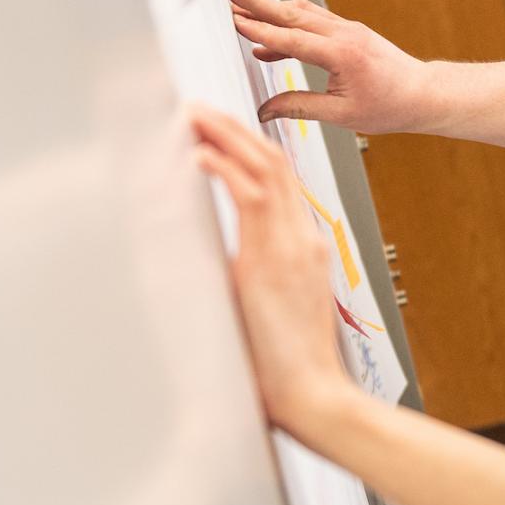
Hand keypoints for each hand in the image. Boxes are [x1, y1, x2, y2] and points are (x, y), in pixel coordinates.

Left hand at [189, 105, 354, 429]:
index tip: (219, 132)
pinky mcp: (277, 260)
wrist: (311, 395)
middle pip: (274, 163)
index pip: (280, 182)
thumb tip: (214, 264)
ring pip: (264, 169)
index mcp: (304, 248)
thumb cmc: (287, 367)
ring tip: (194, 116)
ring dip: (226, 138)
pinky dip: (224, 171)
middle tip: (199, 108)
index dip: (248, 149)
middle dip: (235, 131)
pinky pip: (251, 199)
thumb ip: (248, 277)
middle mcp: (303, 238)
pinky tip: (200, 156)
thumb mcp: (267, 308)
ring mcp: (294, 246)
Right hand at [226, 0, 426, 133]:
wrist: (423, 93)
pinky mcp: (349, 32)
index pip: (290, 40)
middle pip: (291, 14)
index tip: (233, 19)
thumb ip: (300, 108)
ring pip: (301, 13)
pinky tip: (270, 44)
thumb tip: (264, 110)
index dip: (259, 31)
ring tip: (239, 7)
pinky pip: (313, 22)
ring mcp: (347, 29)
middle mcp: (343, 34)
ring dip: (270, 8)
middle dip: (256, 1)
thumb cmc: (390, 106)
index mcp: (341, 54)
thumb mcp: (342, 116)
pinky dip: (289, 24)